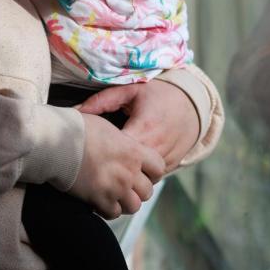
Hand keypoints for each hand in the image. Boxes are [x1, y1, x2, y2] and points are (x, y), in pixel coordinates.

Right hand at [68, 114, 163, 217]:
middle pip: (147, 191)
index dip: (151, 172)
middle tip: (125, 185)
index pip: (158, 168)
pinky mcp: (99, 200)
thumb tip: (119, 140)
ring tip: (113, 195)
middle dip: (137, 190)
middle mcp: (128, 172)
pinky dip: (108, 209)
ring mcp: (115, 188)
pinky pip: (113, 213)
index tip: (141, 171)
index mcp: (133, 152)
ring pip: (134, 206)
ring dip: (125, 202)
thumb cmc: (75, 129)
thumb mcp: (103, 125)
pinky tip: (99, 201)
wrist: (54, 142)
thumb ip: (119, 139)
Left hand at [79, 80, 197, 168]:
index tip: (85, 152)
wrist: (193, 103)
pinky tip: (124, 170)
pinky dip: (139, 177)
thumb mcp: (130, 90)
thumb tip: (76, 112)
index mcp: (144, 128)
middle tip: (90, 165)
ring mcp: (166, 159)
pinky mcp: (171, 165)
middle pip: (129, 170)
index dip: (100, 154)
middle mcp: (157, 148)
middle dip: (110, 169)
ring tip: (105, 169)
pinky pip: (152, 178)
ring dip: (125, 176)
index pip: (118, 151)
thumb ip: (102, 100)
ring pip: (141, 179)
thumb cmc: (158, 94)